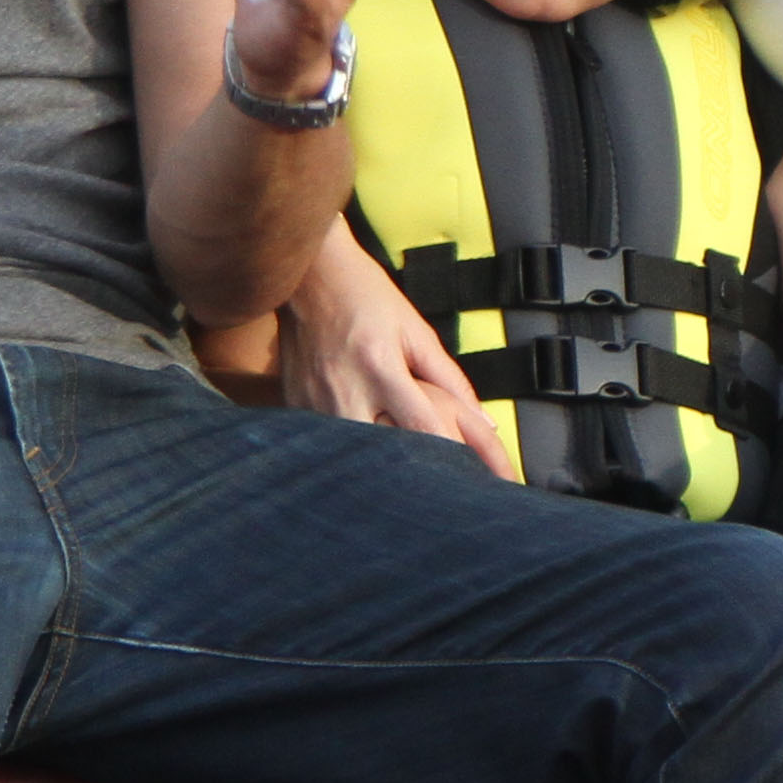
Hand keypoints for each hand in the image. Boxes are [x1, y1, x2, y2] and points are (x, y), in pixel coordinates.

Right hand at [281, 226, 514, 477]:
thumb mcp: (415, 330)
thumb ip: (450, 378)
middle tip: (442, 506)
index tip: (475, 484)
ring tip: (404, 500)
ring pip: (354, 458)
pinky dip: (350, 460)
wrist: (307, 275)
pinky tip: (363, 474)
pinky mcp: (296, 407)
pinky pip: (328, 446)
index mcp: (381, 365)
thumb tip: (485, 422)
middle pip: (386, 454)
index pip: (424, 426)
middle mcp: (345, 388)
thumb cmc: (365, 296)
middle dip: (415, 479)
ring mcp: (315, 402)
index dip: (454, 458)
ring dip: (380, 476)